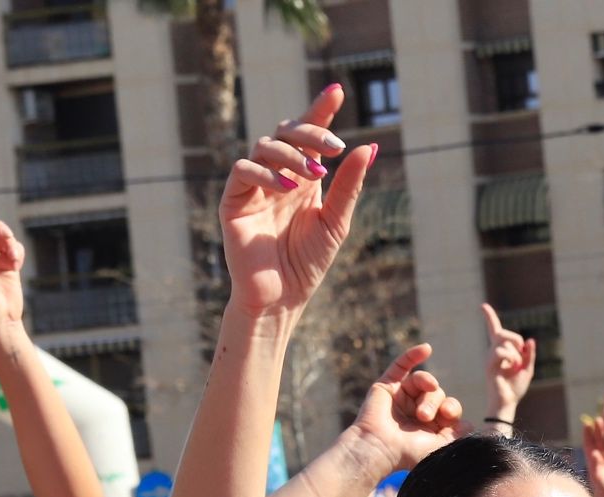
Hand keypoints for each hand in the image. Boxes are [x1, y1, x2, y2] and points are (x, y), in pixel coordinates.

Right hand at [219, 88, 371, 316]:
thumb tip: (370, 147)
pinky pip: (243, 171)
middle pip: (287, 132)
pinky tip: (286, 188)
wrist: (281, 297)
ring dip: (292, 155)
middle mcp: (277, 175)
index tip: (337, 91)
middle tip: (334, 148)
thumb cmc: (307, 262)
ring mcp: (253, 186)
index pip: (309, 135)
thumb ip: (349, 185)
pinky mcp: (233, 201)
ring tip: (314, 175)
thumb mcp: (336, 220)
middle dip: (310, 132)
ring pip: (265, 147)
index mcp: (302, 177)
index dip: (320, 111)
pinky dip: (265, 174)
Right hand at [344, 344, 464, 473]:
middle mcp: (415, 411)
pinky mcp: (386, 386)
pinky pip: (402, 365)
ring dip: (425, 387)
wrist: (379, 449)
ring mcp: (401, 397)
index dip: (452, 408)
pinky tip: (426, 349)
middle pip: (437, 394)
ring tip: (419, 405)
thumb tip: (468, 424)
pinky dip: (413, 355)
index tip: (448, 415)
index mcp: (430, 426)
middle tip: (423, 417)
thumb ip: (457, 436)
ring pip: (422, 381)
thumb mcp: (440, 447)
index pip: (449, 408)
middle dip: (434, 402)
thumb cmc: (408, 453)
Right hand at [481, 303, 536, 417]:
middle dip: (515, 339)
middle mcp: (493, 352)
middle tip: (522, 353)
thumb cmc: (515, 388)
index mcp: (501, 351)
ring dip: (516, 354)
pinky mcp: (489, 365)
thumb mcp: (528, 369)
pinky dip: (512, 358)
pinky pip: (501, 352)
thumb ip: (529, 355)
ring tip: (516, 367)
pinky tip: (512, 368)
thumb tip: (530, 340)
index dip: (489, 317)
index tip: (482, 306)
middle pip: (502, 332)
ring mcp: (490, 358)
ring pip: (504, 341)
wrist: (507, 403)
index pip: (494, 330)